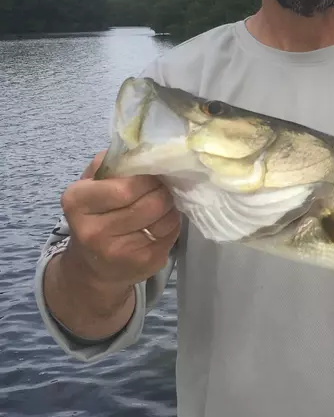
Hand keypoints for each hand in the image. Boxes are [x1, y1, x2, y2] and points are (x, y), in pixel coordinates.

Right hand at [59, 150, 180, 290]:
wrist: (92, 266)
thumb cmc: (94, 215)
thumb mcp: (90, 185)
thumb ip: (112, 165)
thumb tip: (145, 149)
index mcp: (77, 202)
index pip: (126, 187)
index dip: (147, 178)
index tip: (151, 174)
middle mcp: (94, 230)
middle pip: (151, 204)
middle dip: (163, 192)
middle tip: (162, 188)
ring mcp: (120, 251)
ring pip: (166, 219)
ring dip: (170, 208)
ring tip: (162, 205)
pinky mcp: (144, 264)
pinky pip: (171, 235)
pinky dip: (172, 224)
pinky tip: (161, 223)